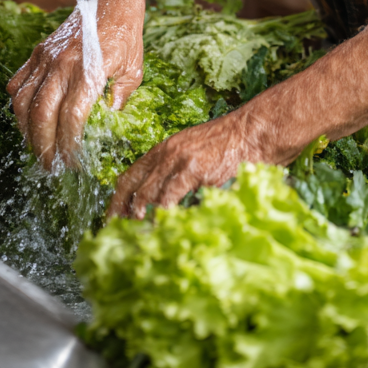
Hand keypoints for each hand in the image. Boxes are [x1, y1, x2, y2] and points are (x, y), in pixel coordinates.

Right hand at [7, 0, 145, 168]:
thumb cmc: (126, 30)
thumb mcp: (134, 68)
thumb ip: (119, 98)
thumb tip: (107, 123)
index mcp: (89, 70)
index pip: (71, 119)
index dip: (70, 145)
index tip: (75, 162)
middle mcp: (62, 64)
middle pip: (41, 117)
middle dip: (44, 147)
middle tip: (51, 166)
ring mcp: (45, 57)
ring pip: (22, 103)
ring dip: (27, 131)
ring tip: (39, 148)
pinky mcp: (37, 51)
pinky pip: (18, 84)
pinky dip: (18, 106)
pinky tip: (29, 120)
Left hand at [107, 108, 272, 218]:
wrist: (254, 131)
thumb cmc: (232, 145)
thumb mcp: (197, 152)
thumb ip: (180, 171)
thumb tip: (169, 199)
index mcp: (165, 148)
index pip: (130, 174)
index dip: (118, 198)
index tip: (112, 217)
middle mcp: (166, 152)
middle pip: (131, 185)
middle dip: (120, 211)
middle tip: (116, 232)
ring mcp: (178, 160)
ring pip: (147, 193)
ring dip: (139, 217)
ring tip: (137, 237)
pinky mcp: (193, 169)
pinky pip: (169, 197)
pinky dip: (162, 215)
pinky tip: (161, 228)